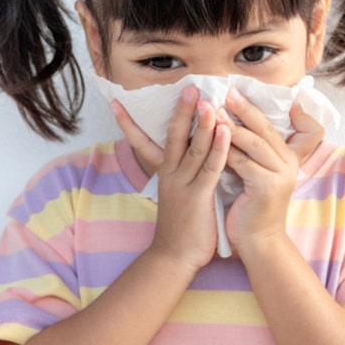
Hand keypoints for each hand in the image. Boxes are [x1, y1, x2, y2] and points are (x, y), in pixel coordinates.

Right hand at [111, 87, 229, 271]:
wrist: (174, 258)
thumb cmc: (180, 227)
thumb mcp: (175, 196)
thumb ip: (180, 175)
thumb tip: (185, 156)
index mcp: (164, 174)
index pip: (145, 141)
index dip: (131, 122)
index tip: (119, 102)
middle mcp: (170, 175)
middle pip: (174, 136)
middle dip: (181, 111)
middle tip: (188, 86)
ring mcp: (183, 185)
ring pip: (193, 148)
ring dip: (202, 123)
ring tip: (208, 100)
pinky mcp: (198, 197)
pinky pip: (210, 168)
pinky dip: (218, 148)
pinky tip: (225, 131)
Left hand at [218, 88, 325, 252]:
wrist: (257, 241)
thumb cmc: (250, 207)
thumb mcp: (254, 174)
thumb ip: (249, 152)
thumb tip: (228, 125)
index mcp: (285, 157)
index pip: (268, 126)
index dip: (252, 108)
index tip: (234, 90)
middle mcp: (287, 163)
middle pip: (263, 128)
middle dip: (243, 108)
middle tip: (225, 91)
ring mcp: (279, 175)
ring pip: (253, 143)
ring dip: (232, 125)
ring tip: (215, 109)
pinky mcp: (267, 187)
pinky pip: (243, 162)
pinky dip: (226, 149)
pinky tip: (212, 138)